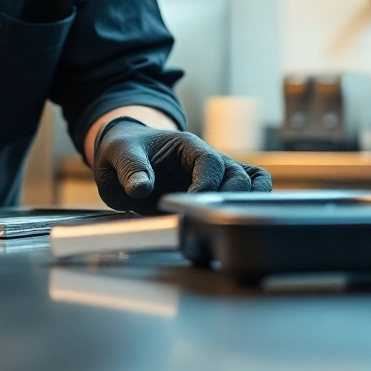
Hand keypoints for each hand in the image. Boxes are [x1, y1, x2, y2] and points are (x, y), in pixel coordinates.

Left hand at [92, 117, 272, 213]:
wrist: (130, 153)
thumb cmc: (127, 150)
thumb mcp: (118, 154)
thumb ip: (130, 169)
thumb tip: (140, 188)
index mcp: (187, 146)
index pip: (209, 161)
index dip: (206, 184)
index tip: (192, 203)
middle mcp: (208, 159)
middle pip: (238, 175)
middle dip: (228, 199)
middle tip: (206, 218)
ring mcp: (216, 175)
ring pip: (251, 183)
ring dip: (243, 203)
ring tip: (224, 223)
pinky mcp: (217, 190)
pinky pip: (250, 188)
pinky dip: (252, 202)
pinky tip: (237, 222)